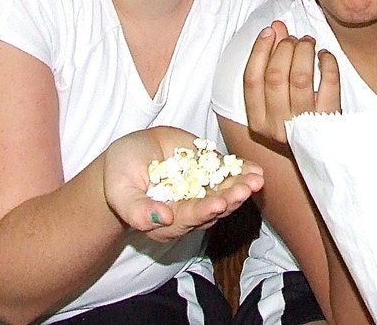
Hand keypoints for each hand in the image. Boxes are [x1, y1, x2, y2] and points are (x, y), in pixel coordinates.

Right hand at [104, 127, 263, 242]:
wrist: (129, 154)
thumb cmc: (120, 176)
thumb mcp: (121, 191)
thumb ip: (137, 210)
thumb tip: (163, 219)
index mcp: (168, 221)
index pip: (189, 218)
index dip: (204, 211)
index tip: (218, 203)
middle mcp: (188, 209)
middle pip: (213, 208)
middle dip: (231, 199)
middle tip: (245, 190)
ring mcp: (200, 189)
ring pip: (225, 192)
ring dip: (241, 187)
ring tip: (256, 180)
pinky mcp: (208, 171)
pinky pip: (227, 173)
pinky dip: (242, 172)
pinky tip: (256, 170)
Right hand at [242, 21, 340, 144]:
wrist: (324, 154)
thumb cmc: (296, 122)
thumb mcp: (277, 100)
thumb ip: (271, 64)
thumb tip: (275, 29)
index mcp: (258, 122)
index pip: (251, 80)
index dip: (260, 50)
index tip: (270, 31)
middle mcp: (278, 126)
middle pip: (275, 76)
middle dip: (284, 48)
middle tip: (293, 38)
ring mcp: (303, 125)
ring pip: (300, 78)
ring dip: (304, 51)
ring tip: (308, 42)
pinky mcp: (328, 120)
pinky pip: (329, 83)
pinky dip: (328, 63)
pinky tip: (325, 55)